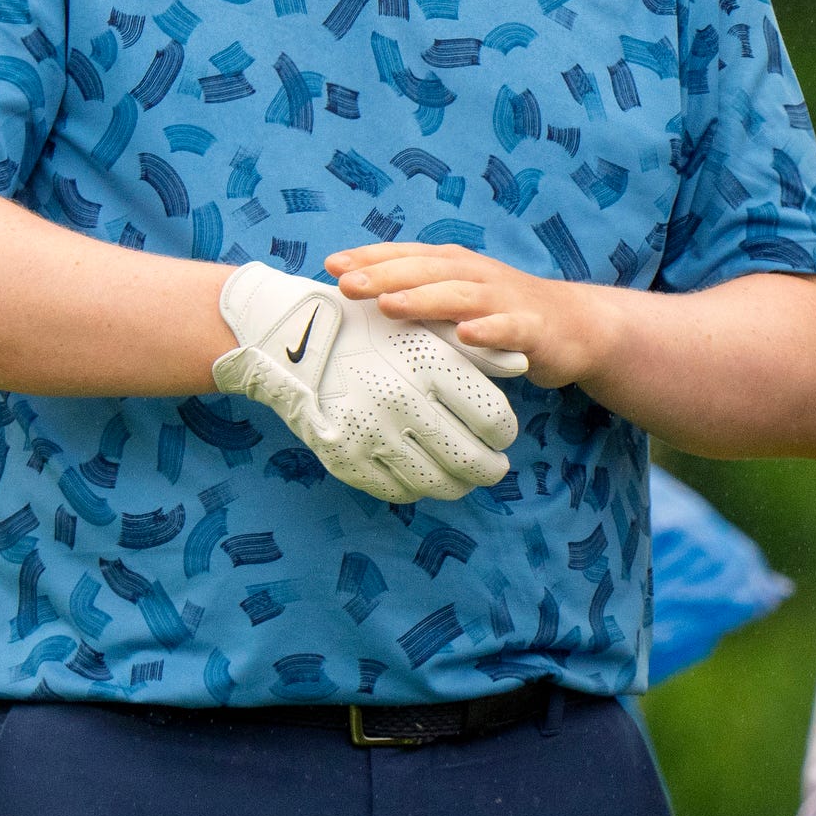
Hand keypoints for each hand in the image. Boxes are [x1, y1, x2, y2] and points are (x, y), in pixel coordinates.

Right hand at [212, 262, 522, 502]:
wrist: (292, 338)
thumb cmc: (370, 326)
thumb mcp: (423, 324)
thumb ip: (475, 348)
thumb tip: (523, 365)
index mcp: (428, 364)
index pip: (492, 418)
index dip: (505, 432)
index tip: (504, 433)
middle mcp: (402, 401)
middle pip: (469, 459)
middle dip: (489, 469)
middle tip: (494, 467)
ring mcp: (370, 433)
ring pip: (435, 482)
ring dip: (457, 485)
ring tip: (464, 478)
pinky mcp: (343, 457)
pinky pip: (395, 490)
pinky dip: (416, 489)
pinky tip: (423, 477)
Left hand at [326, 240, 603, 390]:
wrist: (577, 326)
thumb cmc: (503, 313)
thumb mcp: (458, 299)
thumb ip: (418, 299)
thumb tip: (358, 307)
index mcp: (456, 266)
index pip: (408, 255)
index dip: (371, 258)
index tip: (331, 264)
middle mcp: (478, 275)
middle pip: (428, 270)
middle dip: (386, 275)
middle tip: (346, 284)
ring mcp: (506, 300)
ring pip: (461, 295)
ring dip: (425, 298)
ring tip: (390, 305)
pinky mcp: (532, 329)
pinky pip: (508, 328)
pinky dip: (488, 330)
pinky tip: (466, 334)